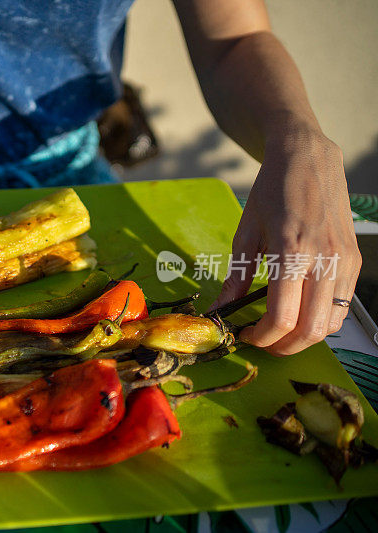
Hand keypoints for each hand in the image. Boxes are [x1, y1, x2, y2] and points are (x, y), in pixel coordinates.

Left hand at [211, 124, 360, 355]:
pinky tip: (300, 312)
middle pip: (311, 330)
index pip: (282, 317)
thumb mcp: (245, 233)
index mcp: (292, 252)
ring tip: (279, 330)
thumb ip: (235, 277)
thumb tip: (220, 310)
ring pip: (331, 324)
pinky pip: (343, 306)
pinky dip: (321, 320)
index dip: (262, 336)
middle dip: (282, 346)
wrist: (307, 158)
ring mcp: (345, 261)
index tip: (245, 334)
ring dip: (304, 337)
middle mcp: (325, 260)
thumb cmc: (272, 191)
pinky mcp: (355, 260)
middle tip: (262, 340)